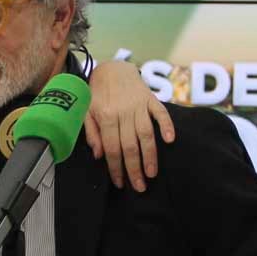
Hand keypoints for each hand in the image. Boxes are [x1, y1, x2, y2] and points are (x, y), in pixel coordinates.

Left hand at [84, 61, 175, 190]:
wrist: (112, 68)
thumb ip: (91, 133)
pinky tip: (170, 140)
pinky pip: (160, 113)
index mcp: (105, 116)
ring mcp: (138, 105)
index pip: (112, 148)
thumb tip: (99, 155)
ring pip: (146, 134)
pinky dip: (167, 125)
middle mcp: (123, 112)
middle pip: (130, 145)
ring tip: (152, 173)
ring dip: (150, 155)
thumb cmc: (98, 94)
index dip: (116, 168)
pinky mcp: (151, 99)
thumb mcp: (86, 111)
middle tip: (140, 187)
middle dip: (134, 168)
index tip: (121, 183)